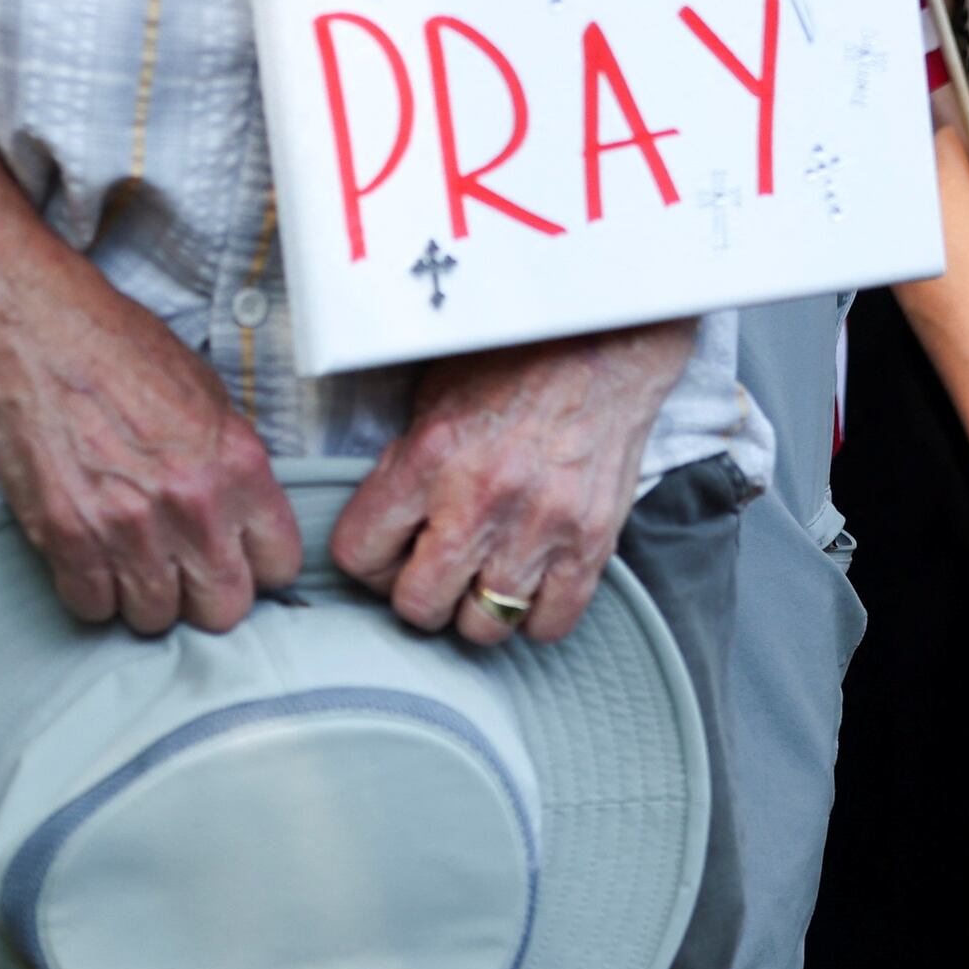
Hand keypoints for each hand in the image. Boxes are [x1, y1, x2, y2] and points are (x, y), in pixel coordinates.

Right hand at [0, 281, 302, 636]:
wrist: (27, 330)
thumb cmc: (111, 348)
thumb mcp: (204, 393)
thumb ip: (231, 464)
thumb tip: (244, 515)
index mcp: (237, 464)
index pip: (278, 564)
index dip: (255, 564)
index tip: (235, 556)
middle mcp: (191, 505)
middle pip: (223, 610)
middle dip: (203, 595)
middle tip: (180, 567)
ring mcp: (128, 529)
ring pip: (156, 618)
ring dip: (142, 595)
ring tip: (127, 555)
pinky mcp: (68, 541)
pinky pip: (93, 609)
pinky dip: (89, 591)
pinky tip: (88, 554)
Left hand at [331, 321, 695, 653]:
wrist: (609, 342)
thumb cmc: (517, 363)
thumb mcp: (436, 396)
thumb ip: (406, 465)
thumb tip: (383, 525)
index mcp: (430, 457)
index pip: (359, 553)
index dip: (367, 562)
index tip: (386, 553)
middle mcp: (481, 499)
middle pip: (419, 606)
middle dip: (419, 595)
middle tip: (434, 571)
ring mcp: (539, 528)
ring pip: (482, 626)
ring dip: (476, 609)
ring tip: (484, 576)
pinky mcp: (590, 544)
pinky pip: (548, 625)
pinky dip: (535, 616)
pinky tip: (531, 583)